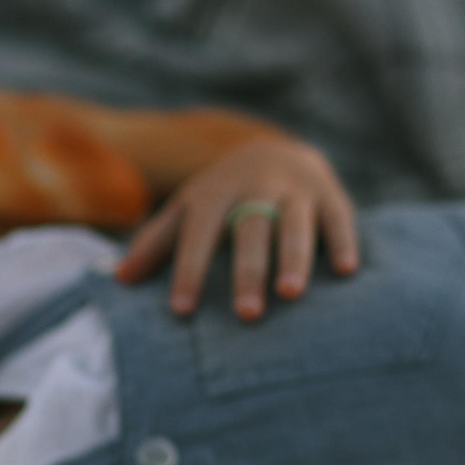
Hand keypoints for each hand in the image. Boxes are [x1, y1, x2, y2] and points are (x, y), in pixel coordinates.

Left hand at [114, 136, 359, 320]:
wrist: (276, 149)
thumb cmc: (221, 197)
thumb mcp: (187, 210)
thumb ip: (155, 242)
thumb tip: (118, 279)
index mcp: (214, 193)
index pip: (198, 235)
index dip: (189, 271)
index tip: (181, 310)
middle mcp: (255, 187)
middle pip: (250, 230)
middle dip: (247, 271)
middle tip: (245, 315)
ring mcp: (295, 189)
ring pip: (295, 224)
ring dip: (294, 258)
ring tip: (291, 294)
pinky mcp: (331, 194)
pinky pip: (339, 218)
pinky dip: (343, 242)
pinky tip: (346, 271)